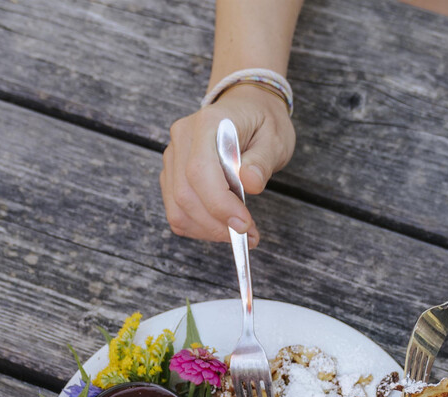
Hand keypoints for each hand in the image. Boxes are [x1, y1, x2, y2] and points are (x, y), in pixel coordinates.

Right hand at [160, 84, 295, 246]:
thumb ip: (262, 160)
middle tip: (248, 236)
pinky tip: (221, 226)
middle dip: (216, 224)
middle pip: (185, 194)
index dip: (219, 205)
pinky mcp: (172, 174)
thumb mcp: (275, 138)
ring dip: (207, 229)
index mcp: (207, 124)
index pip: (200, 172)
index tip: (243, 225)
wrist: (247, 108)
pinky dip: (198, 226)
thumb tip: (250, 183)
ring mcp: (173, 156)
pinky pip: (177, 210)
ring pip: (177, 207)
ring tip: (239, 234)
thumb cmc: (263, 122)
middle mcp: (182, 138)